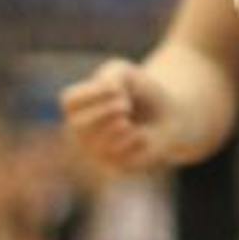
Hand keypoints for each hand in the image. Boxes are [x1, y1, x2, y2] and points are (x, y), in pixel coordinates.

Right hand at [61, 50, 223, 171]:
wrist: (168, 114)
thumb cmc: (140, 92)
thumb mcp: (126, 73)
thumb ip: (113, 75)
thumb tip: (114, 91)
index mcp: (78, 108)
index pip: (69, 101)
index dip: (91, 92)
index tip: (116, 85)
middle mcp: (82, 133)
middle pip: (79, 124)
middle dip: (104, 112)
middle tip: (126, 105)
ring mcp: (98, 152)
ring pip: (99, 144)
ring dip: (119, 126)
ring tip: (130, 120)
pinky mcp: (120, 167)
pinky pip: (121, 157)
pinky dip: (134, 140)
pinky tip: (141, 134)